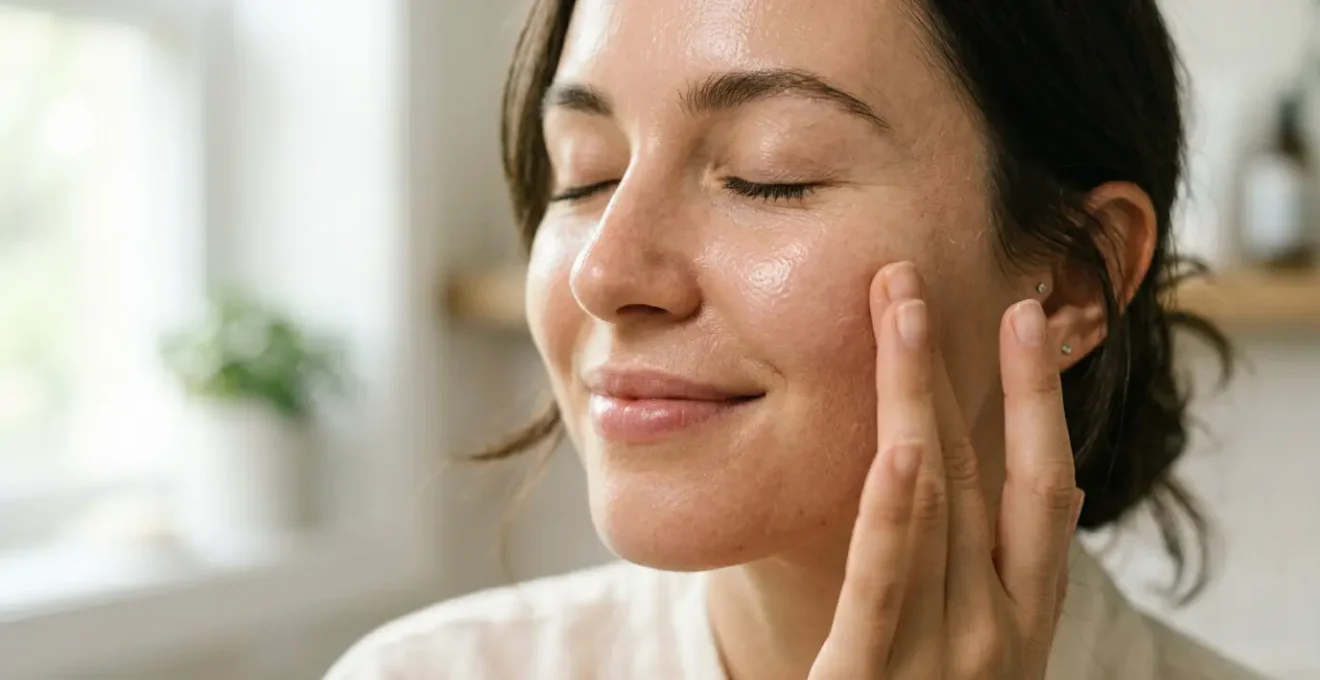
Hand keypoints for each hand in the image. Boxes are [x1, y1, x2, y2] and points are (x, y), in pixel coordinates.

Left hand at [808, 262, 1084, 678]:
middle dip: (952, 367)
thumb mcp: (965, 645)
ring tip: (894, 309)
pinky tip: (899, 449)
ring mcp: (942, 660)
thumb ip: (965, 571)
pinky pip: (886, 590)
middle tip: (913, 275)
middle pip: (983, 471)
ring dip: (916, 398)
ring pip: (936, 502)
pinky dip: (897, 518)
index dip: (1036, 395)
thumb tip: (984, 479)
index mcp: (1020, 616)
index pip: (1042, 484)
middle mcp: (996, 630)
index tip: (1022, 312)